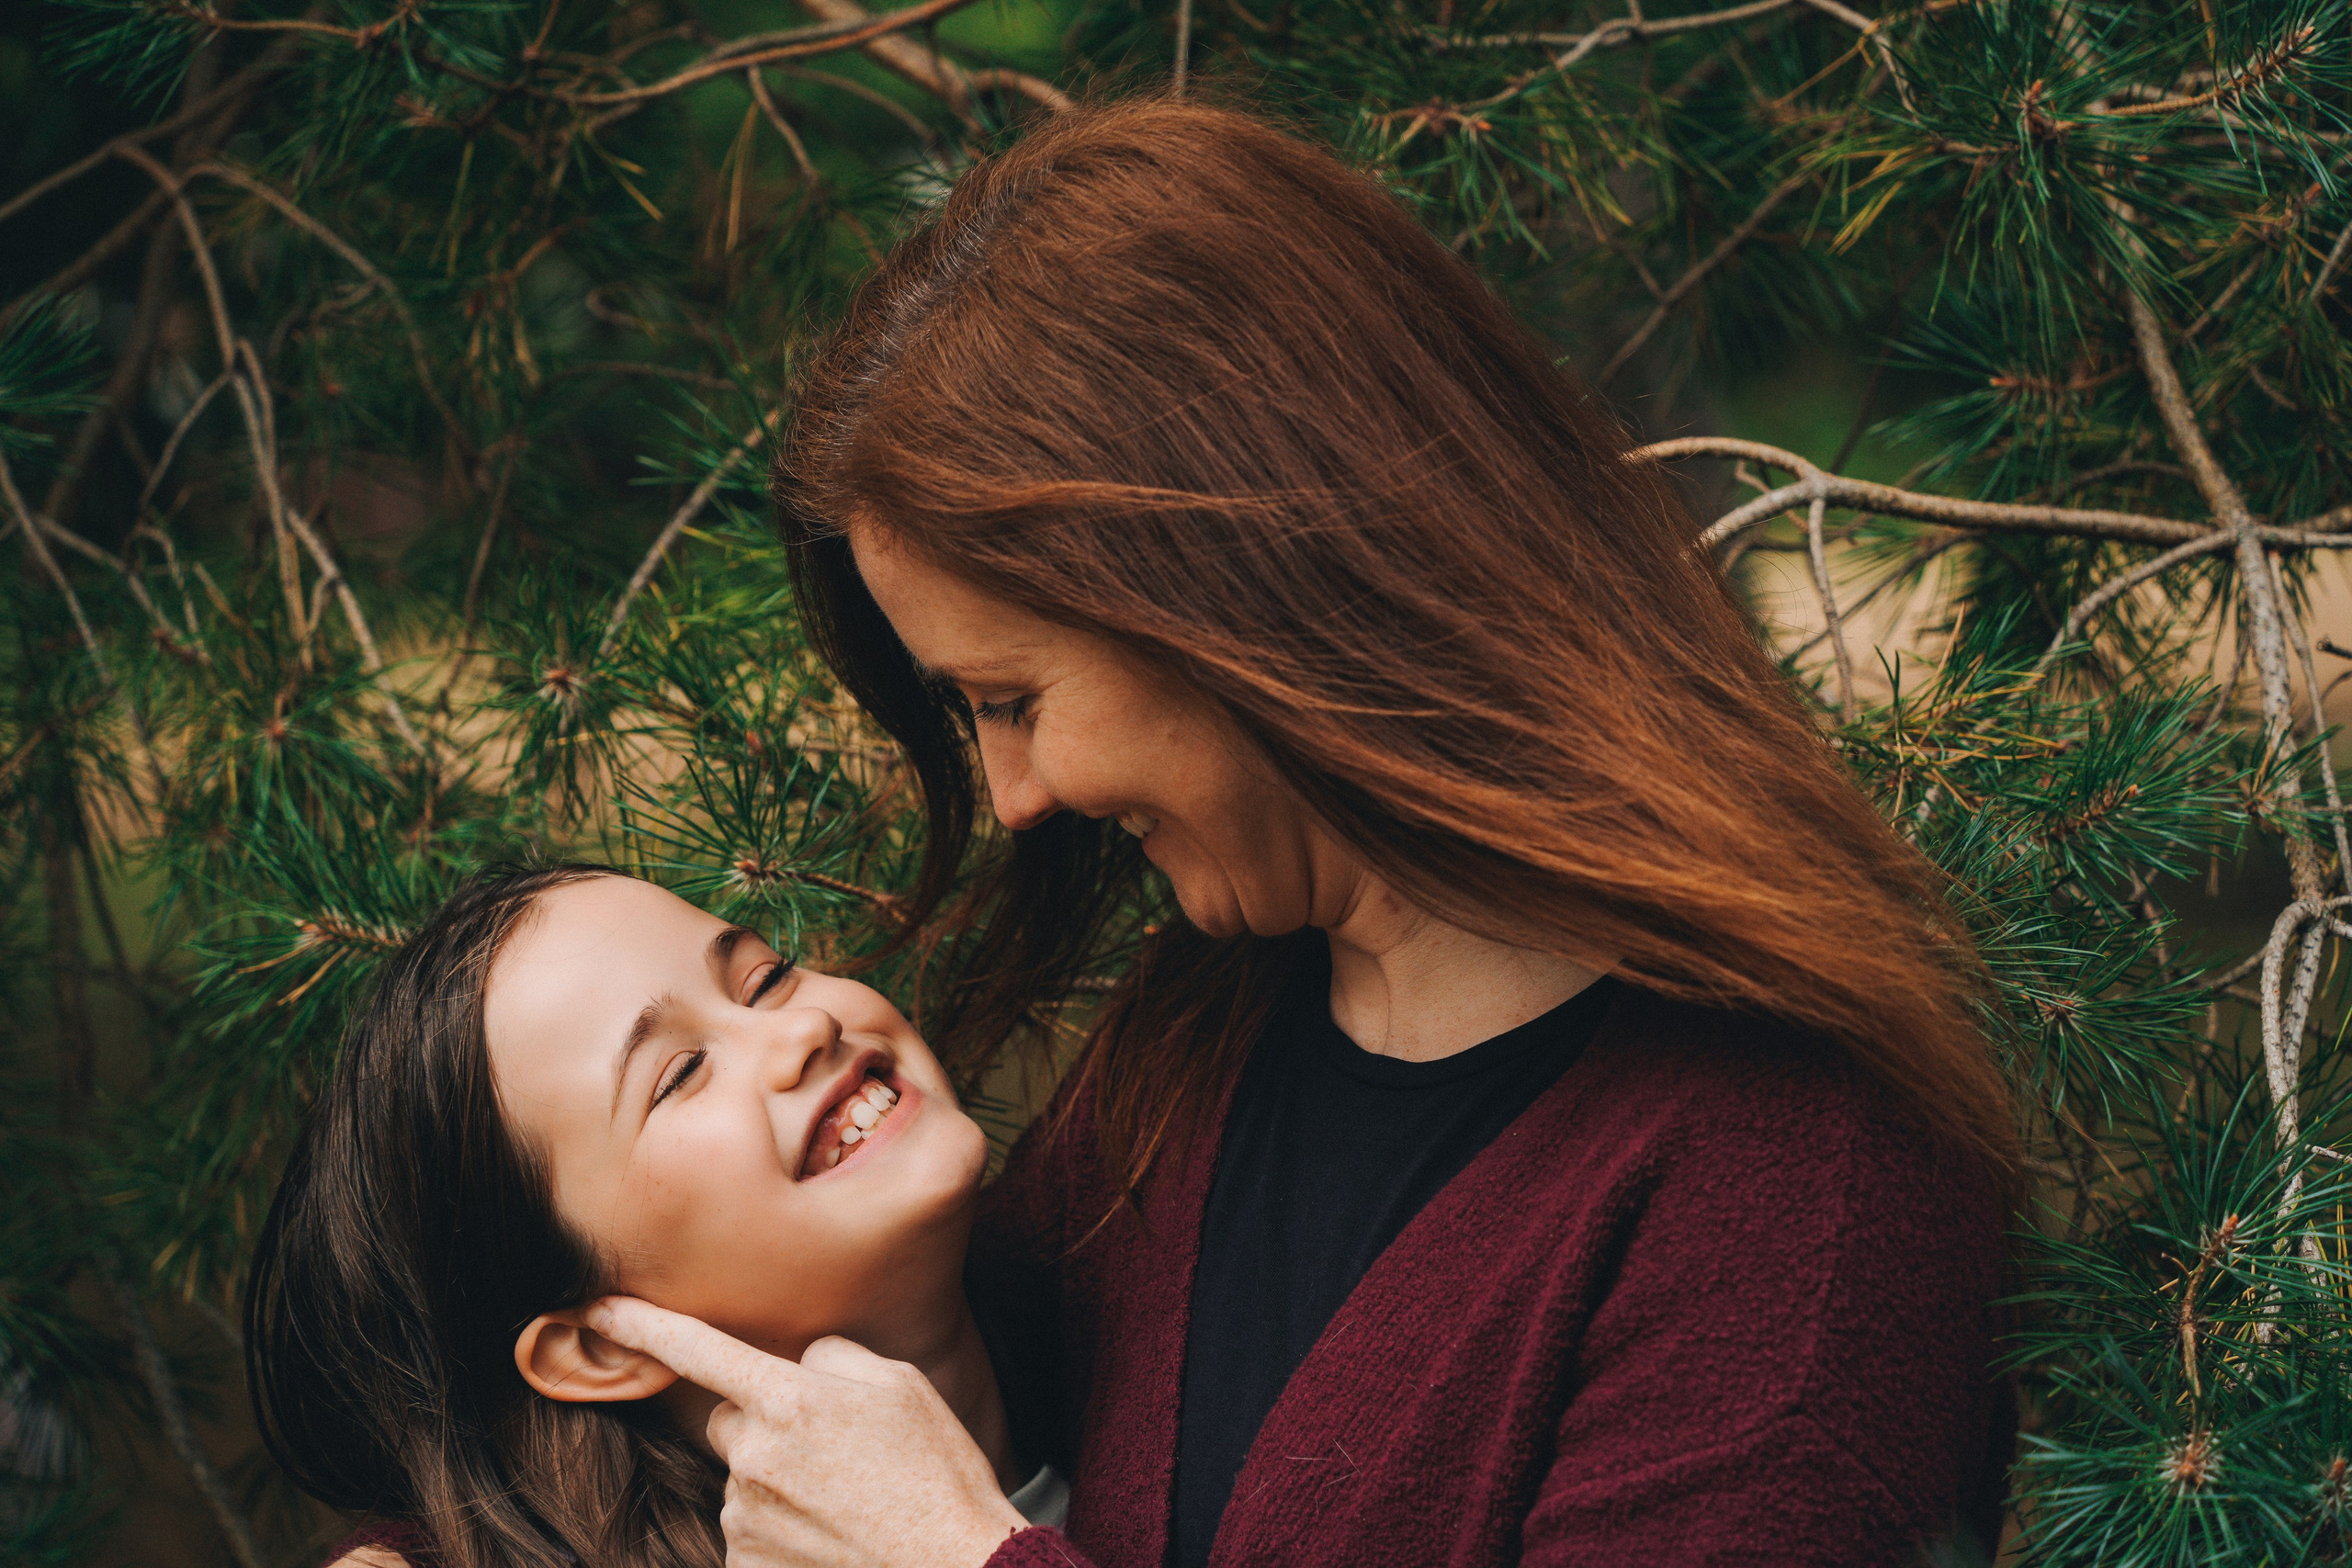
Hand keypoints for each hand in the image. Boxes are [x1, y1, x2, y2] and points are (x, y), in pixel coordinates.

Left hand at [586, 1297, 1029, 1567]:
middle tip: (835, 1450)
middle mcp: (754, 1458)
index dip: (639, 1326)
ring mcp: (746, 1519)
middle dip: (766, 1424)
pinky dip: (781, 1530)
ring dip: (779, 1481)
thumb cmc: (937, 1473)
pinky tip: (831, 1537)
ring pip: (743, 1478)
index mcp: (791, 1400)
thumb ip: (831, 1357)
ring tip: (848, 1500)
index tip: (592, 1308)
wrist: (958, 1567)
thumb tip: (798, 1363)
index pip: (697, 1351)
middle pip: (730, 1420)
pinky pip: (749, 1531)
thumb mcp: (900, 1385)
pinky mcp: (746, 1566)